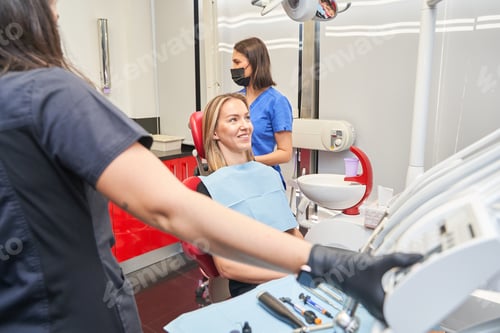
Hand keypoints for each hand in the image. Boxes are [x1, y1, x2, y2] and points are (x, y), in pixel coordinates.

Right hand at [297, 244, 421, 321]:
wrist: (329, 265)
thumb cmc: (347, 268)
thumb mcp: (376, 262)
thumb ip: (399, 260)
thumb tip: (417, 258)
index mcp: (378, 303)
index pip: (401, 317)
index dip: (414, 314)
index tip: (425, 308)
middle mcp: (374, 306)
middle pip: (396, 315)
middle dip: (409, 310)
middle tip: (421, 300)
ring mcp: (370, 303)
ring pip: (389, 310)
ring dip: (399, 304)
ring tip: (409, 294)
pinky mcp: (367, 297)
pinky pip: (383, 303)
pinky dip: (390, 300)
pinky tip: (394, 289)